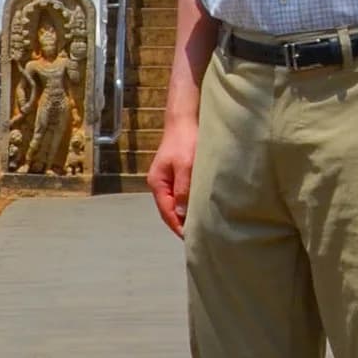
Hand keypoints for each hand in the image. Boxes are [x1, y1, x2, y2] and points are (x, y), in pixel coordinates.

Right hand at [147, 113, 197, 236]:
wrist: (184, 119)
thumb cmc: (185, 140)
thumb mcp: (185, 165)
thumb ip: (183, 189)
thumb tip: (183, 213)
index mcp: (158, 183)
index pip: (167, 212)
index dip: (178, 226)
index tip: (191, 238)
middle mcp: (160, 184)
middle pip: (170, 210)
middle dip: (181, 224)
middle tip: (198, 237)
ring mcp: (167, 179)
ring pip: (176, 203)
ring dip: (185, 214)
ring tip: (200, 227)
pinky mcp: (176, 174)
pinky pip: (181, 194)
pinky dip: (188, 203)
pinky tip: (198, 208)